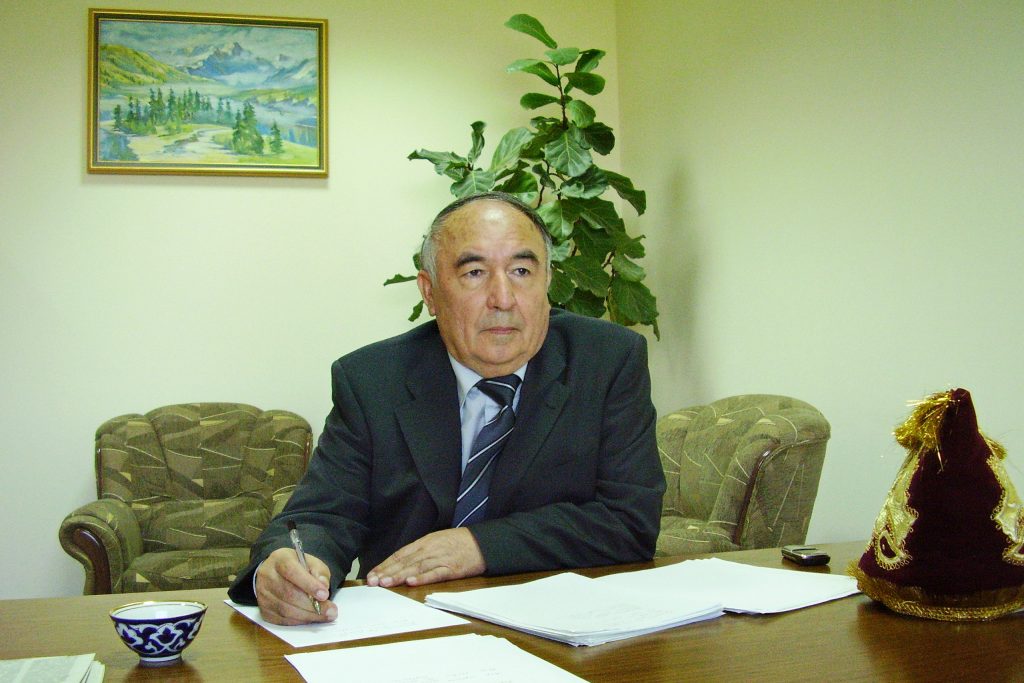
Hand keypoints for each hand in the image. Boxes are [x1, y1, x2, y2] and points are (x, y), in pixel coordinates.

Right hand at [255, 547, 336, 624]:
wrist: (276, 573)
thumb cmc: (297, 568)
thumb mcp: (311, 562)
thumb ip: (319, 572)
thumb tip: (323, 586)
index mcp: (280, 560)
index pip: (292, 572)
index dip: (309, 585)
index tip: (325, 595)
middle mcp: (267, 576)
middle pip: (289, 594)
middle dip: (312, 606)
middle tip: (331, 610)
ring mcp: (263, 595)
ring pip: (285, 610)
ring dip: (308, 616)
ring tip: (325, 616)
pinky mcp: (264, 610)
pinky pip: (282, 620)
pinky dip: (299, 621)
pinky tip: (311, 618)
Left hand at [366, 528, 485, 587]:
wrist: (482, 542)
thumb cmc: (458, 542)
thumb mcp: (436, 541)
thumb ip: (420, 551)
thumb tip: (401, 563)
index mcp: (424, 542)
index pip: (400, 554)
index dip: (385, 565)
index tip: (372, 574)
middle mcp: (429, 549)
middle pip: (405, 561)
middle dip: (387, 572)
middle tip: (372, 582)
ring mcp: (440, 559)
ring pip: (416, 568)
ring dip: (399, 576)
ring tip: (386, 583)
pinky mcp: (452, 569)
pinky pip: (435, 574)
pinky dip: (423, 578)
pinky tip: (412, 582)